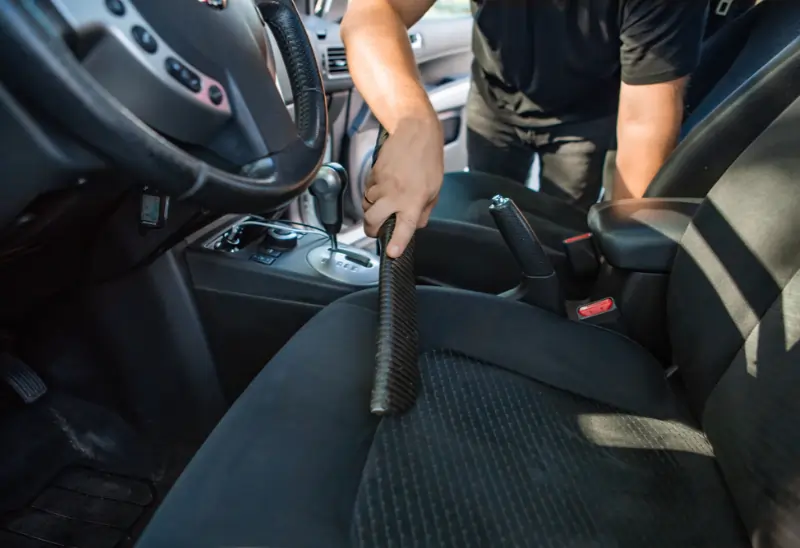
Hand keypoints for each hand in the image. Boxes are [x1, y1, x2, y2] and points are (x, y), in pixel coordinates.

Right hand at [362, 116, 443, 257]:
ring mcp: (381, 184)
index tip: (391, 253)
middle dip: (371, 229)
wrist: (415, 131)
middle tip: (376, 230)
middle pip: (372, 220)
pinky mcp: (373, 174)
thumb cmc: (428, 159)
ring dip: (372, 210)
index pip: (404, 227)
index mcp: (413, 200)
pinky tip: (383, 187)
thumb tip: (415, 226)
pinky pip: (367, 191)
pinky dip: (372, 194)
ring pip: (367, 206)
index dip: (397, 243)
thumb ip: (423, 211)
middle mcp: (395, 194)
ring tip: (384, 204)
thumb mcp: (435, 189)